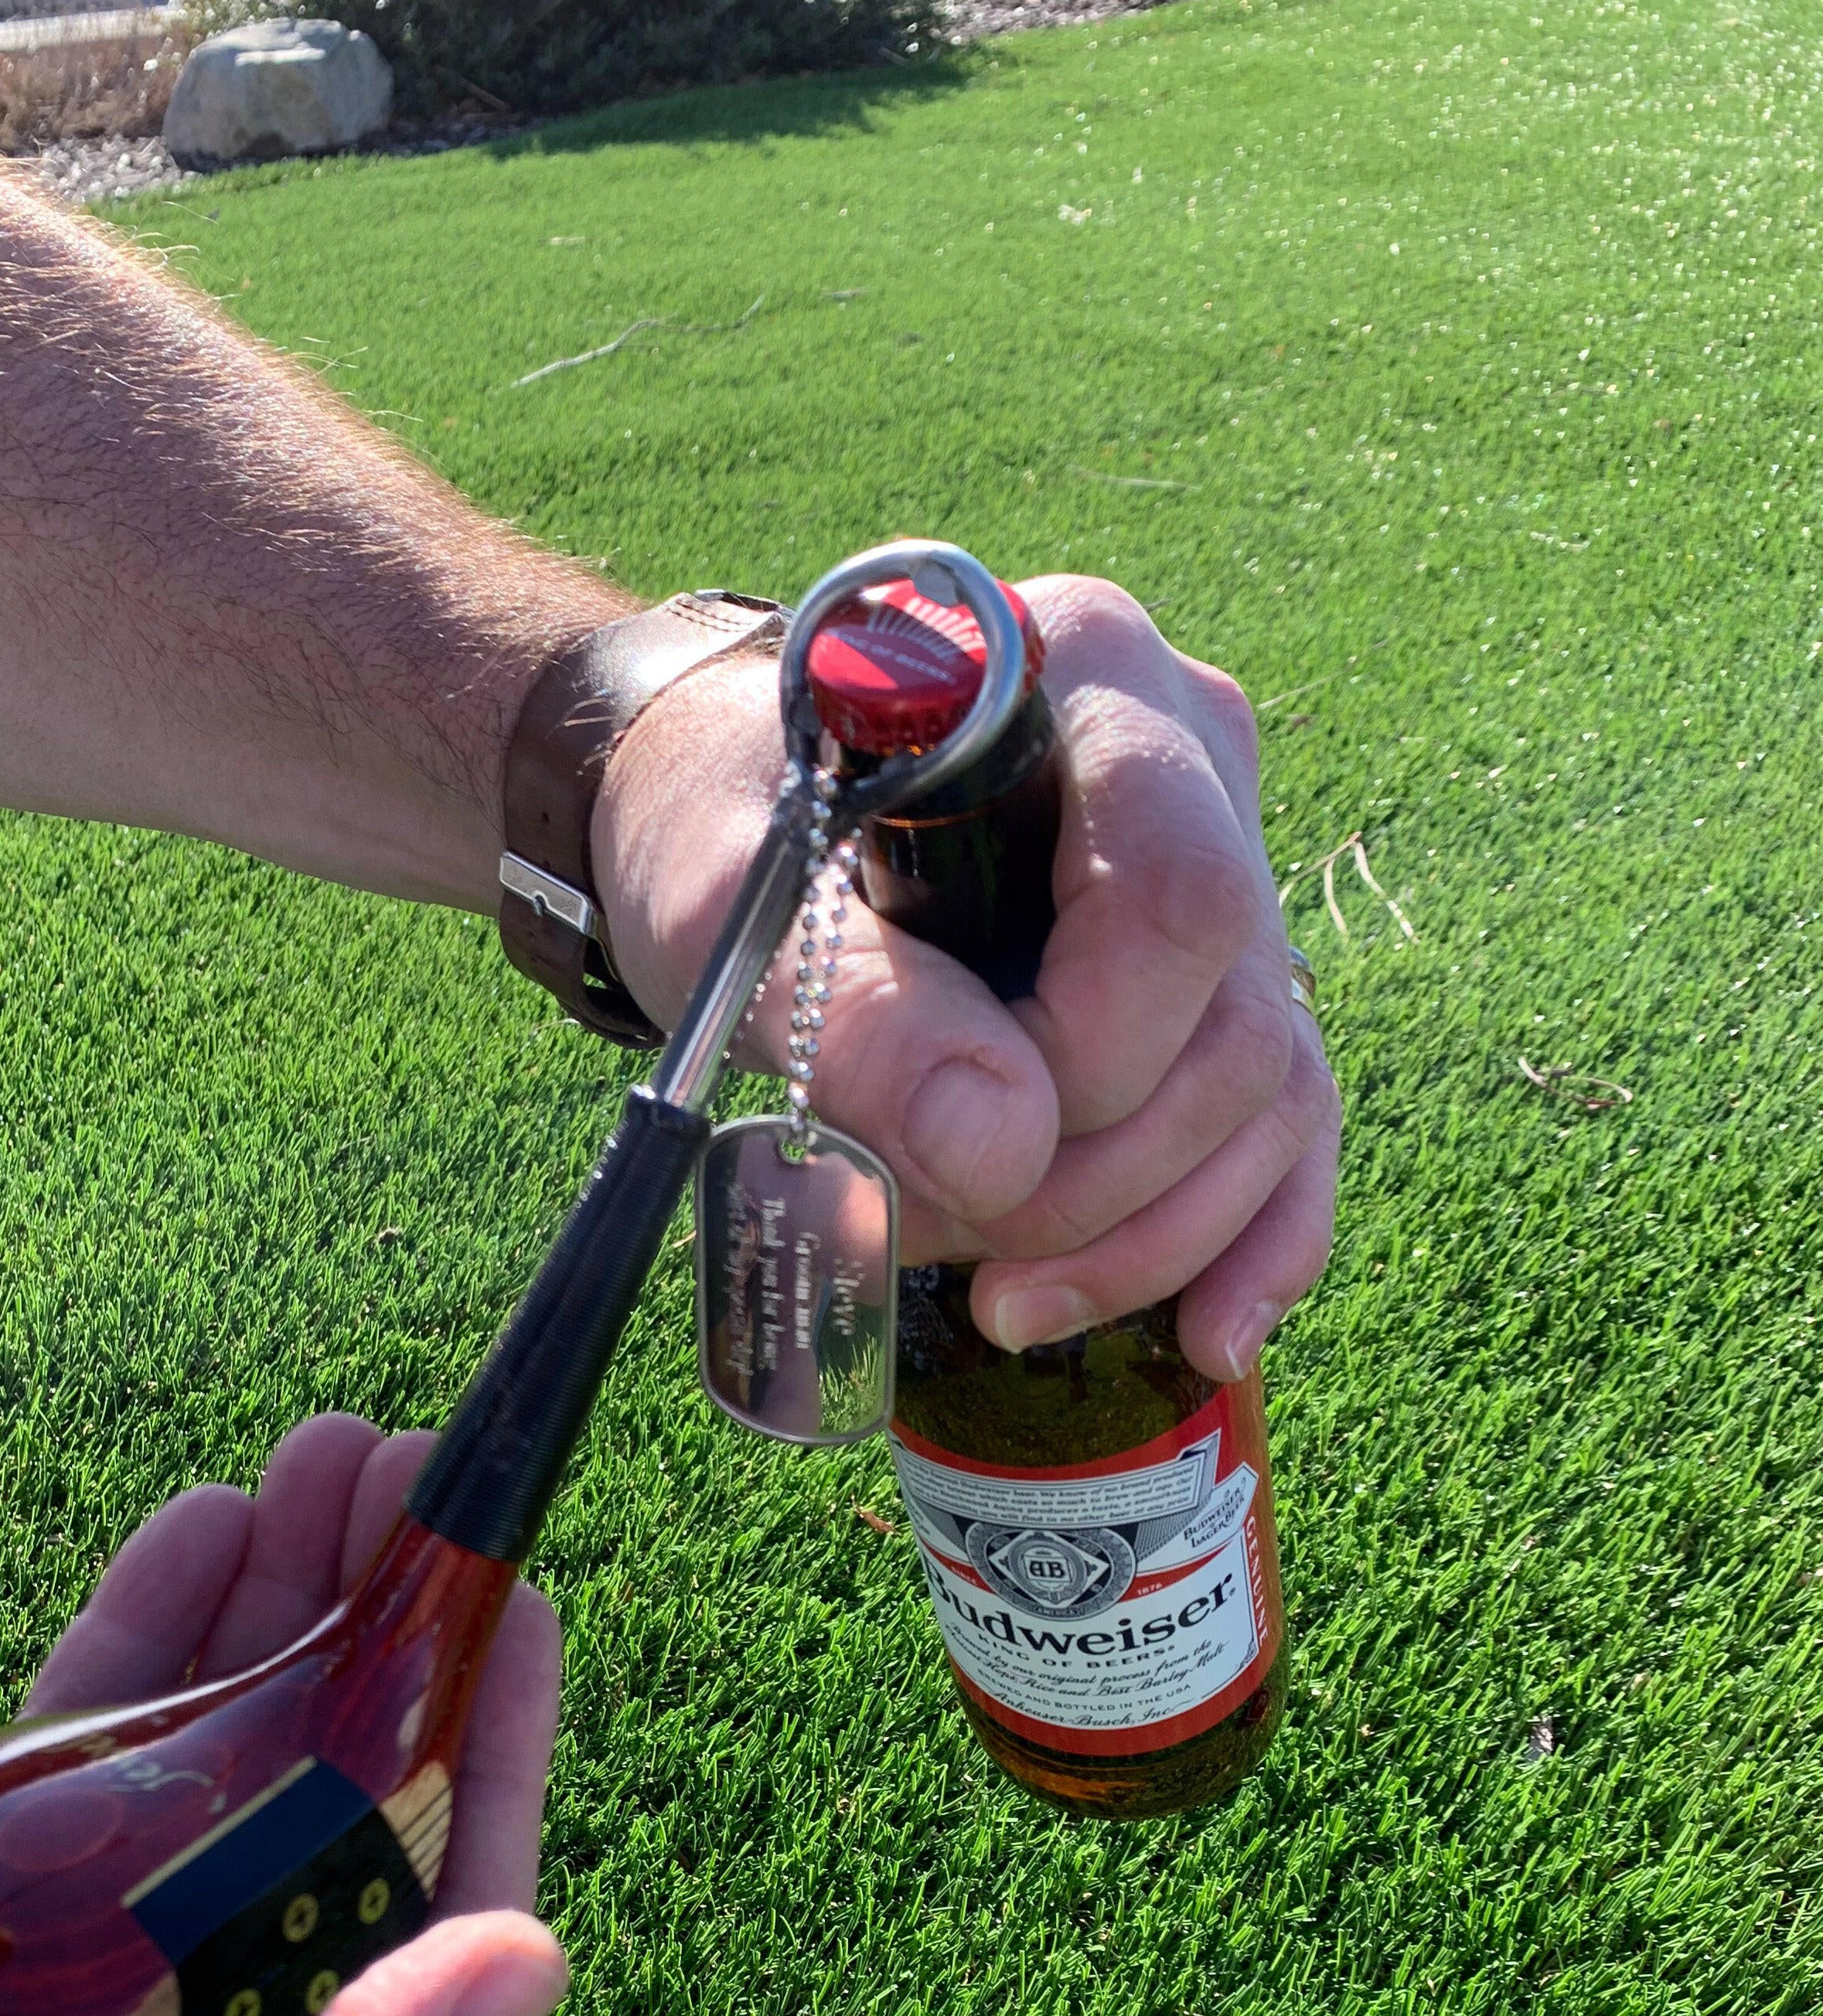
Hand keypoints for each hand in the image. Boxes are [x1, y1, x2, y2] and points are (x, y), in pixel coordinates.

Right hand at [0, 1416, 563, 2015]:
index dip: (488, 1756)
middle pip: (335, 1804)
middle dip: (390, 1641)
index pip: (431, 1920)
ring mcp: (73, 1967)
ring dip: (285, 1609)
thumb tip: (533, 1959)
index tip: (519, 1600)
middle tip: (417, 1474)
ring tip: (331, 1458)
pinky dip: (148, 1633)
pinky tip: (201, 1526)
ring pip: (219, 1751)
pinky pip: (86, 1740)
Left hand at [594, 575, 1338, 1382]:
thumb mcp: (733, 911)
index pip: (1173, 897)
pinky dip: (1250, 1244)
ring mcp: (1233, 868)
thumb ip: (854, 1013)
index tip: (950, 1142)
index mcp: (1077, 678)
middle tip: (938, 1240)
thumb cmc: (721, 840)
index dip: (1088, 1061)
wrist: (724, 831)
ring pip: (1272, 1087)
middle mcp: (1189, 756)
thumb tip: (1004, 1153)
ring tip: (1000, 1301)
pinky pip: (1295, 1123)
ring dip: (1147, 1236)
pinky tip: (1204, 1337)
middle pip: (1232, 1017)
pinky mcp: (1231, 979)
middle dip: (1092, 1183)